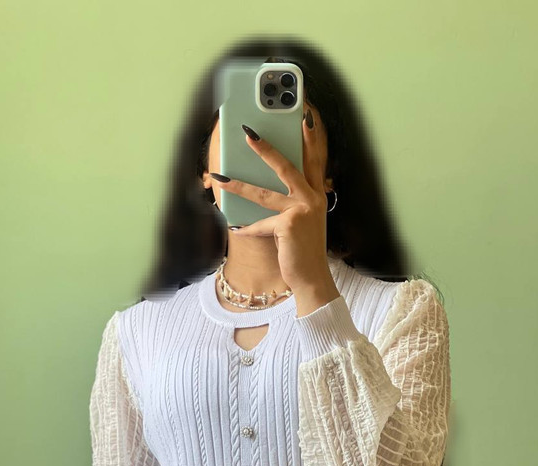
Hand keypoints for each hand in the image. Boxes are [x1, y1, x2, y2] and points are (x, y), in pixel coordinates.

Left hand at [209, 112, 335, 295]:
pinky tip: (234, 227)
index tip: (305, 117)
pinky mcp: (288, 225)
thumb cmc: (304, 249)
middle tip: (248, 133)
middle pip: (287, 166)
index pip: (315, 159)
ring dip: (239, 185)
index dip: (311, 138)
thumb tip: (264, 189)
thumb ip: (291, 203)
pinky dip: (246, 229)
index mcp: (317, 195)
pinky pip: (259, 225)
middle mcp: (312, 199)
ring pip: (264, 194)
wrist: (312, 277)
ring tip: (219, 176)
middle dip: (266, 148)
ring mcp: (301, 210)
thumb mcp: (302, 222)